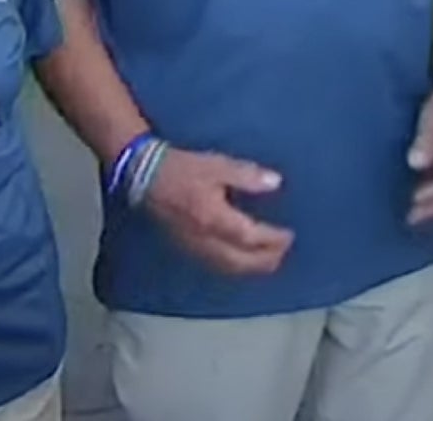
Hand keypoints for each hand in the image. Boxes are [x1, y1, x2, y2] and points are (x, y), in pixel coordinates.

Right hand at [144, 148, 293, 275]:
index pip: (250, 238)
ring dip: (251, 268)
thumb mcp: (218, 165)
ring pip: (227, 267)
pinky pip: (215, 265)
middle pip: (241, 261)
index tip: (289, 236)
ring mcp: (193, 246)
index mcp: (214, 218)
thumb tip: (276, 183)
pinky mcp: (186, 247)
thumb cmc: (182, 169)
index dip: (272, 240)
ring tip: (269, 260)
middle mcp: (205, 239)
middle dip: (265, 260)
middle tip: (284, 252)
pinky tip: (242, 260)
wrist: (143, 177)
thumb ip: (248, 176)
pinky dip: (234, 267)